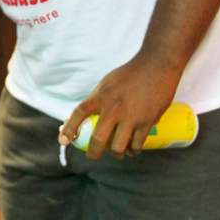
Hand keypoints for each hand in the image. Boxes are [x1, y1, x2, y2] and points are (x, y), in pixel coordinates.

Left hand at [58, 55, 179, 158]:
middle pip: (98, 140)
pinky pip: (136, 145)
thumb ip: (97, 99)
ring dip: (116, 154)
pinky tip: (132, 149)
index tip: (63, 140)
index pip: (79, 113)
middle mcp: (113, 108)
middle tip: (93, 155)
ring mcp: (131, 116)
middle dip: (93, 153)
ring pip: (118, 148)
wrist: (156, 64)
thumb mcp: (107, 83)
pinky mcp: (147, 121)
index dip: (69, 129)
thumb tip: (85, 116)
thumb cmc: (130, 73)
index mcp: (101, 95)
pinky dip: (133, 150)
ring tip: (117, 152)